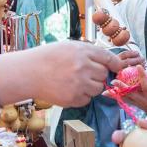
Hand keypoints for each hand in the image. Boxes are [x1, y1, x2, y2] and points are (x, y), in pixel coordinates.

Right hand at [0, 41, 141, 107]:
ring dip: (90, 86)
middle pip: (104, 74)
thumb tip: (107, 61)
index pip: (109, 58)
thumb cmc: (48, 57)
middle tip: (84, 73)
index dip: (115, 64)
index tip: (118, 67)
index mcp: (83, 51)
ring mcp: (79, 84)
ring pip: (97, 89)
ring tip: (75, 81)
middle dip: (97, 75)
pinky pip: (87, 100)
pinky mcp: (73, 98)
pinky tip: (68, 89)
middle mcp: (83, 67)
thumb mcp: (69, 46)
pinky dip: (81, 96)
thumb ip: (88, 52)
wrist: (29, 73)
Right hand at [108, 72, 146, 125]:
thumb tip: (125, 90)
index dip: (114, 95)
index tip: (104, 92)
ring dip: (141, 77)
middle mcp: (143, 101)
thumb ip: (134, 97)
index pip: (124, 98)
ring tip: (138, 66)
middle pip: (131, 93)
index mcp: (138, 102)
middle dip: (122, 87)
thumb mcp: (143, 105)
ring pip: (145, 88)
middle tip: (114, 81)